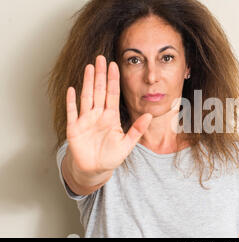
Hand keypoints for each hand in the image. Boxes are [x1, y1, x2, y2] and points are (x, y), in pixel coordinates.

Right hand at [65, 55, 151, 173]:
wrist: (95, 169)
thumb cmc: (111, 156)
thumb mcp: (127, 144)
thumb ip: (137, 130)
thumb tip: (149, 115)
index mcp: (111, 117)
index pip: (112, 94)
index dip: (113, 80)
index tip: (114, 65)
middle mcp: (98, 115)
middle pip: (99, 90)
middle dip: (100, 74)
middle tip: (100, 58)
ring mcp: (85, 120)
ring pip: (86, 97)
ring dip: (86, 82)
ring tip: (88, 67)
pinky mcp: (74, 128)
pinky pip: (72, 112)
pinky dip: (71, 101)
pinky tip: (72, 89)